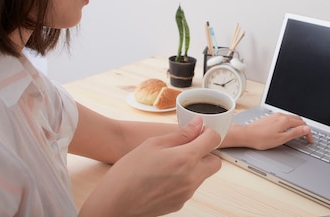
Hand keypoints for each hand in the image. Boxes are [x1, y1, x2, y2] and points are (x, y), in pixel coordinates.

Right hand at [79, 116, 221, 216]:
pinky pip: (190, 187)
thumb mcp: (153, 144)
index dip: (208, 132)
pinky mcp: (180, 204)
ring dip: (194, 166)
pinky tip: (163, 176)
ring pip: (202, 175)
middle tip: (187, 146)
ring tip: (169, 162)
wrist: (114, 203)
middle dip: (205, 152)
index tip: (199, 131)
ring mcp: (186, 194)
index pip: (214, 140)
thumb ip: (181, 134)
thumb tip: (197, 125)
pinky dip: (183, 179)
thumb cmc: (128, 173)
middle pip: (215, 162)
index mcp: (186, 159)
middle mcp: (191, 179)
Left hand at [224, 113, 312, 150]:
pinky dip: (290, 123)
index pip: (302, 124)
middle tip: (306, 137)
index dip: (308, 133)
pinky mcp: (270, 117)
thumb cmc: (261, 139)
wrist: (246, 135)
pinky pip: (284, 118)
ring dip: (297, 125)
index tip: (309, 140)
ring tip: (299, 134)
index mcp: (285, 120)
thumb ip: (295, 133)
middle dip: (304, 128)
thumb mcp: (281, 139)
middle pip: (298, 119)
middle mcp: (280, 115)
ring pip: (291, 118)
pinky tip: (287, 129)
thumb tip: (306, 129)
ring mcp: (275, 115)